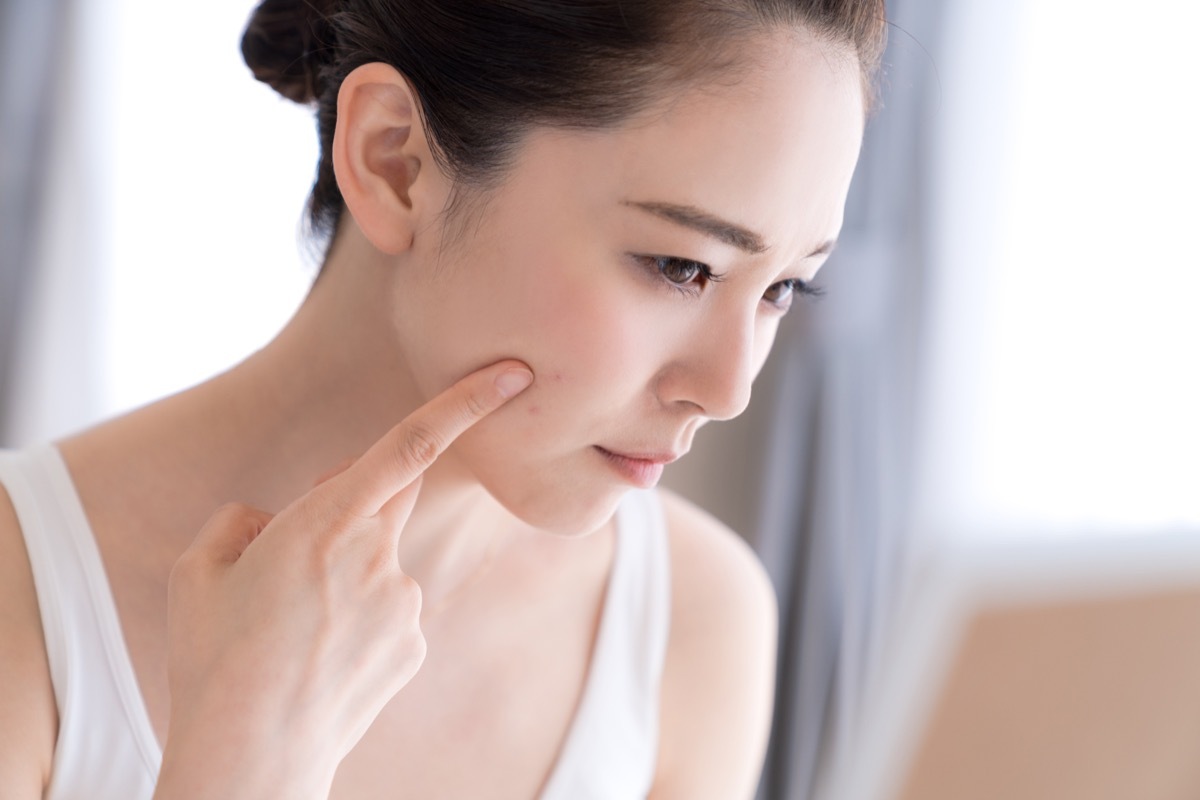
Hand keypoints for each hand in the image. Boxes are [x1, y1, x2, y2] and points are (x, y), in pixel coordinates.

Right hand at [155, 360, 533, 798]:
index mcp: (325, 519)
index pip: (411, 444)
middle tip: (303, 546)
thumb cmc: (215, 657)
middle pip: (394, 493)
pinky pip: (389, 607)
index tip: (515, 375)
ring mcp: (403, 599)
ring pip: (382, 559)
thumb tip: (274, 520)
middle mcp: (378, 552)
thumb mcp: (198, 571)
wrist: (252, 753)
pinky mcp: (413, 640)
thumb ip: (240, 522)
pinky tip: (322, 654)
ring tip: (295, 629)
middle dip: (359, 498)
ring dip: (349, 574)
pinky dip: (361, 617)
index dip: (466, 402)